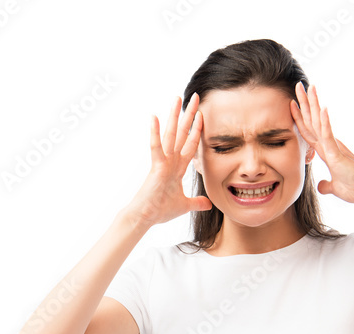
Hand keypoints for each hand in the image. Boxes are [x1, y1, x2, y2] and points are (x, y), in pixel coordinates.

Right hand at [123, 93, 211, 227]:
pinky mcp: (156, 167)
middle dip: (189, 115)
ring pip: (171, 135)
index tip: (202, 115)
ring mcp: (163, 162)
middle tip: (196, 96)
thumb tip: (207, 204)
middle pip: (182, 133)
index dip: (197, 130)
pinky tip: (154, 118)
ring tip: (177, 98)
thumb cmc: (160, 210)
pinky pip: (156, 148)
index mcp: (177, 167)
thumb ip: (196, 202)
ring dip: (174, 116)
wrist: (145, 217)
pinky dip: (155, 133)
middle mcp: (171, 161)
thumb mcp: (184, 205)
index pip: (190, 144)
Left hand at [290, 82, 353, 204]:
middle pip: (313, 120)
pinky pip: (329, 136)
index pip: (309, 131)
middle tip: (298, 85)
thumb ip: (326, 185)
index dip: (299, 117)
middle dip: (305, 103)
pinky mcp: (338, 154)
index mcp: (327, 151)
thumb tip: (321, 186)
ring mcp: (333, 147)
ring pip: (320, 123)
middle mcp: (329, 145)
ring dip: (314, 105)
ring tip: (309, 88)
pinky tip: (323, 108)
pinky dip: (325, 123)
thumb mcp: (335, 187)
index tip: (292, 103)